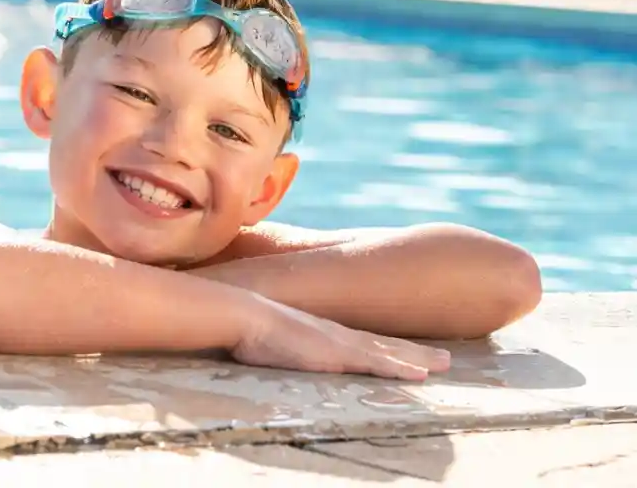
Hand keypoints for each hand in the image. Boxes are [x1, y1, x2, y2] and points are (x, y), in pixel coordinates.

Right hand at [231, 295, 451, 380]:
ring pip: (389, 352)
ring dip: (417, 359)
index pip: (367, 341)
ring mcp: (340, 343)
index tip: (413, 353)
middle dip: (416, 352)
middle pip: (386, 344)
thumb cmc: (251, 328)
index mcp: (325, 333)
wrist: (245, 315)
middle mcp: (339, 335)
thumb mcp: (273, 338)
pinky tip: (419, 375)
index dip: (391, 347)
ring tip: (445, 365)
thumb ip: (284, 342)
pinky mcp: (337, 354)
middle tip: (445, 359)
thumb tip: (279, 348)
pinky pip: (376, 364)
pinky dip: (399, 368)